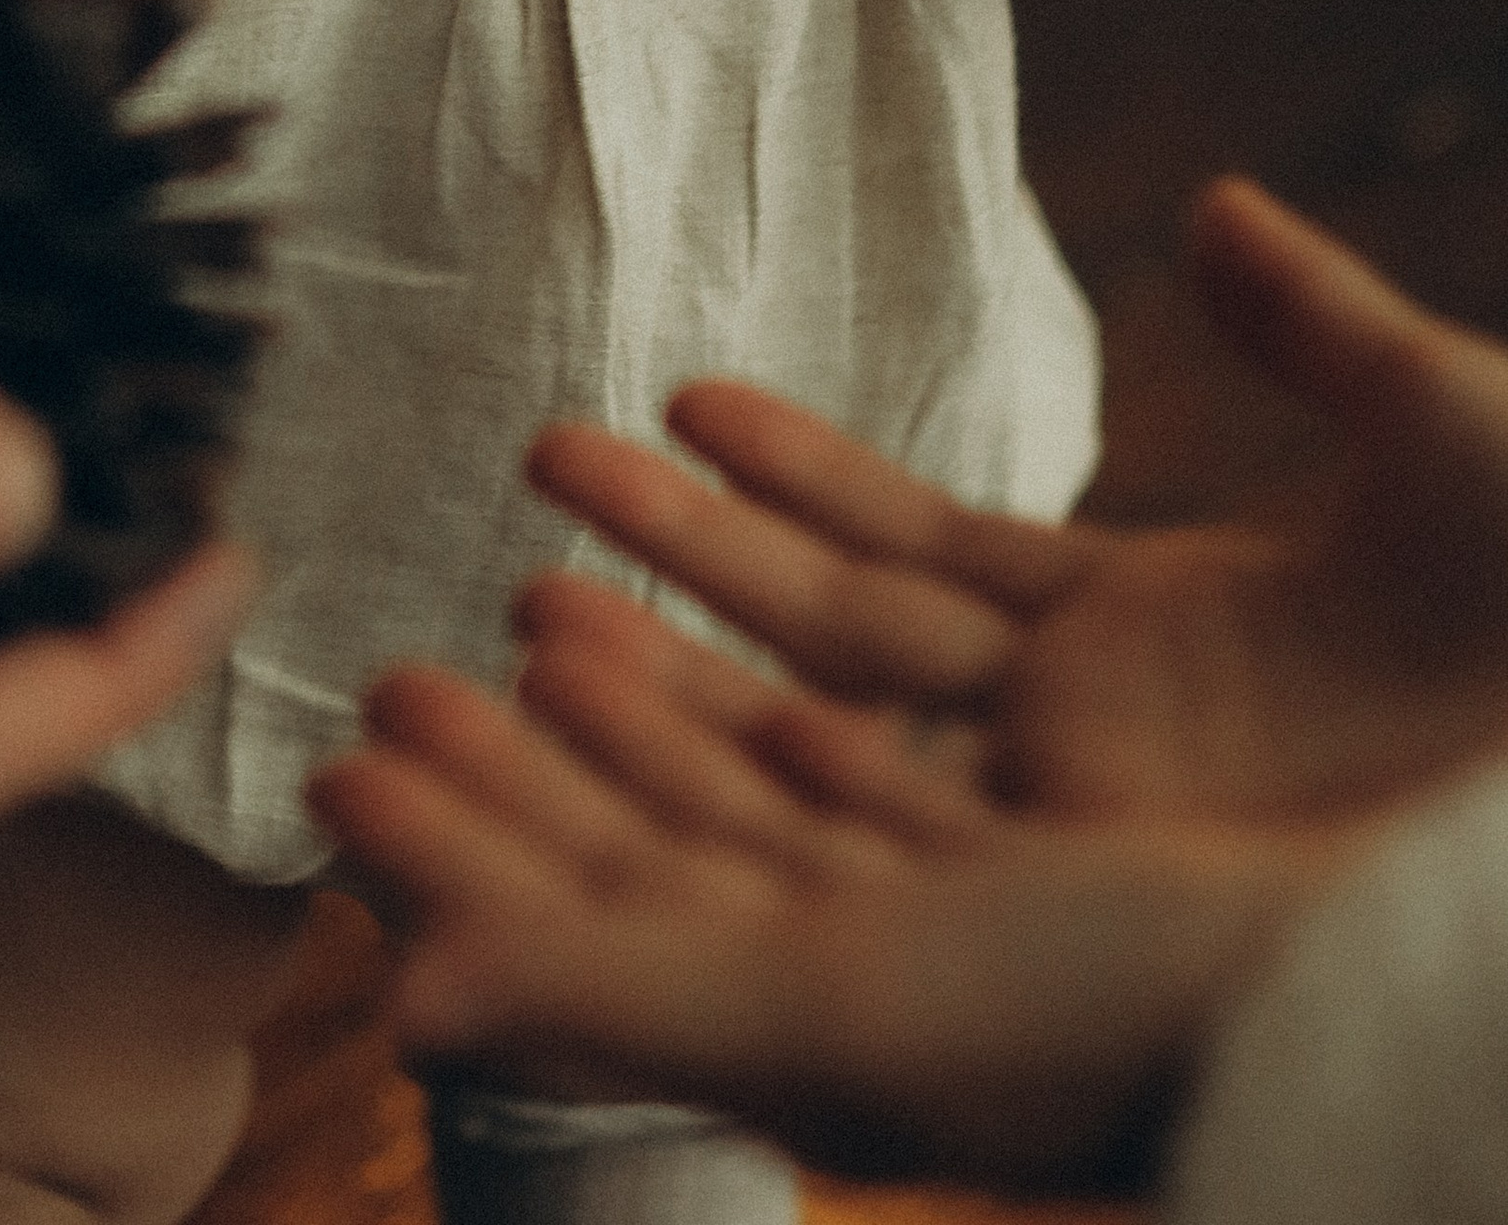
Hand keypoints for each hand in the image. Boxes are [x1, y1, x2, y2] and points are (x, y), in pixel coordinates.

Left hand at [313, 640, 1342, 1188]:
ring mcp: (933, 919)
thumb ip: (612, 996)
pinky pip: (873, 769)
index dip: (450, 852)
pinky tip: (754, 677)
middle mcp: (840, 988)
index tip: (329, 770)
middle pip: (633, 857)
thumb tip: (408, 1012)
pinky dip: (795, 706)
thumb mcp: (821, 1003)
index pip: (566, 936)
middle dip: (514, 768)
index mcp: (775, 1041)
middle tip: (388, 674)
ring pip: (745, 802)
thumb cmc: (1075, 1024)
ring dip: (643, 708)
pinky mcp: (1024, 857)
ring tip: (538, 605)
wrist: (1316, 986)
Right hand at [501, 179, 1507, 826]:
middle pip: (839, 642)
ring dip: (683, 685)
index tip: (682, 397)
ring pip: (834, 750)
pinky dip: (757, 803)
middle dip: (683, 559)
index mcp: (1156, 634)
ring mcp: (1085, 832)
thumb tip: (1220, 204)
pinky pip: (891, 852)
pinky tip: (645, 737)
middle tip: (545, 458)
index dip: (798, 476)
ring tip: (528, 606)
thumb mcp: (1446, 428)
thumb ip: (1318, 329)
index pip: (925, 550)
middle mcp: (1089, 742)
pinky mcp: (1098, 903)